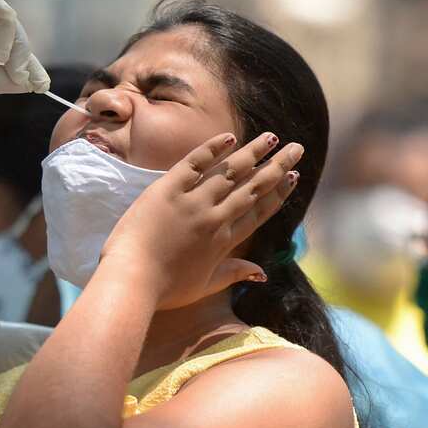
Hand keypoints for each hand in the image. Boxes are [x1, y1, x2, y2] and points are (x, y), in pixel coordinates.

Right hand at [0, 0, 49, 181]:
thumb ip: (4, 78)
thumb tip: (36, 80)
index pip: (9, 41)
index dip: (29, 60)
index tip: (42, 85)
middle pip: (10, 26)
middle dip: (25, 51)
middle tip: (26, 78)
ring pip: (3, 13)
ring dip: (16, 39)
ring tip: (12, 67)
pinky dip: (2, 20)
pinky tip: (0, 51)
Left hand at [99, 131, 302, 308]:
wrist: (131, 280)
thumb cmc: (165, 290)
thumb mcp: (204, 286)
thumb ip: (234, 274)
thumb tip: (263, 273)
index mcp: (225, 241)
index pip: (259, 211)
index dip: (279, 193)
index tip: (293, 176)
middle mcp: (215, 218)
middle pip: (253, 187)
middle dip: (276, 166)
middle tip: (296, 148)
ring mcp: (192, 202)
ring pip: (230, 172)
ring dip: (253, 153)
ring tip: (271, 137)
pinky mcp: (167, 189)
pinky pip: (194, 163)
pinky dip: (212, 149)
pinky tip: (229, 138)